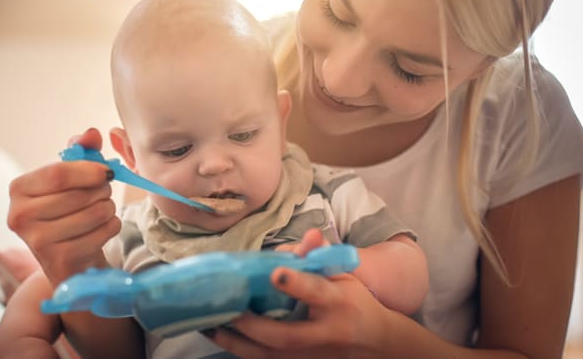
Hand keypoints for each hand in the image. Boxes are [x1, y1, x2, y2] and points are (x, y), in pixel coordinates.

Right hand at [7, 128, 119, 284]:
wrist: (70, 257)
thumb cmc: (69, 210)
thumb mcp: (71, 177)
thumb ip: (81, 152)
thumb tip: (92, 133)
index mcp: (18, 189)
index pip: (57, 174)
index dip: (89, 170)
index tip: (107, 172)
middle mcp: (19, 216)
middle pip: (78, 195)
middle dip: (102, 190)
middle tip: (104, 193)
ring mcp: (37, 242)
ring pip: (94, 214)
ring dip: (109, 208)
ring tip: (102, 209)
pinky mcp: (59, 260)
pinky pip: (101, 233)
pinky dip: (111, 227)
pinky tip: (102, 228)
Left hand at [210, 229, 394, 357]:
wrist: (375, 344)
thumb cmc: (354, 302)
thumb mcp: (344, 275)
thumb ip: (320, 256)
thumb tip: (307, 234)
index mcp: (337, 302)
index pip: (316, 292)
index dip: (296, 283)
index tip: (275, 273)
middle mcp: (324, 334)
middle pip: (284, 336)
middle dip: (251, 324)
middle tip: (225, 308)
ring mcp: (311, 356)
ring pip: (269, 356)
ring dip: (236, 342)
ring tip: (207, 324)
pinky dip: (241, 350)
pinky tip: (220, 336)